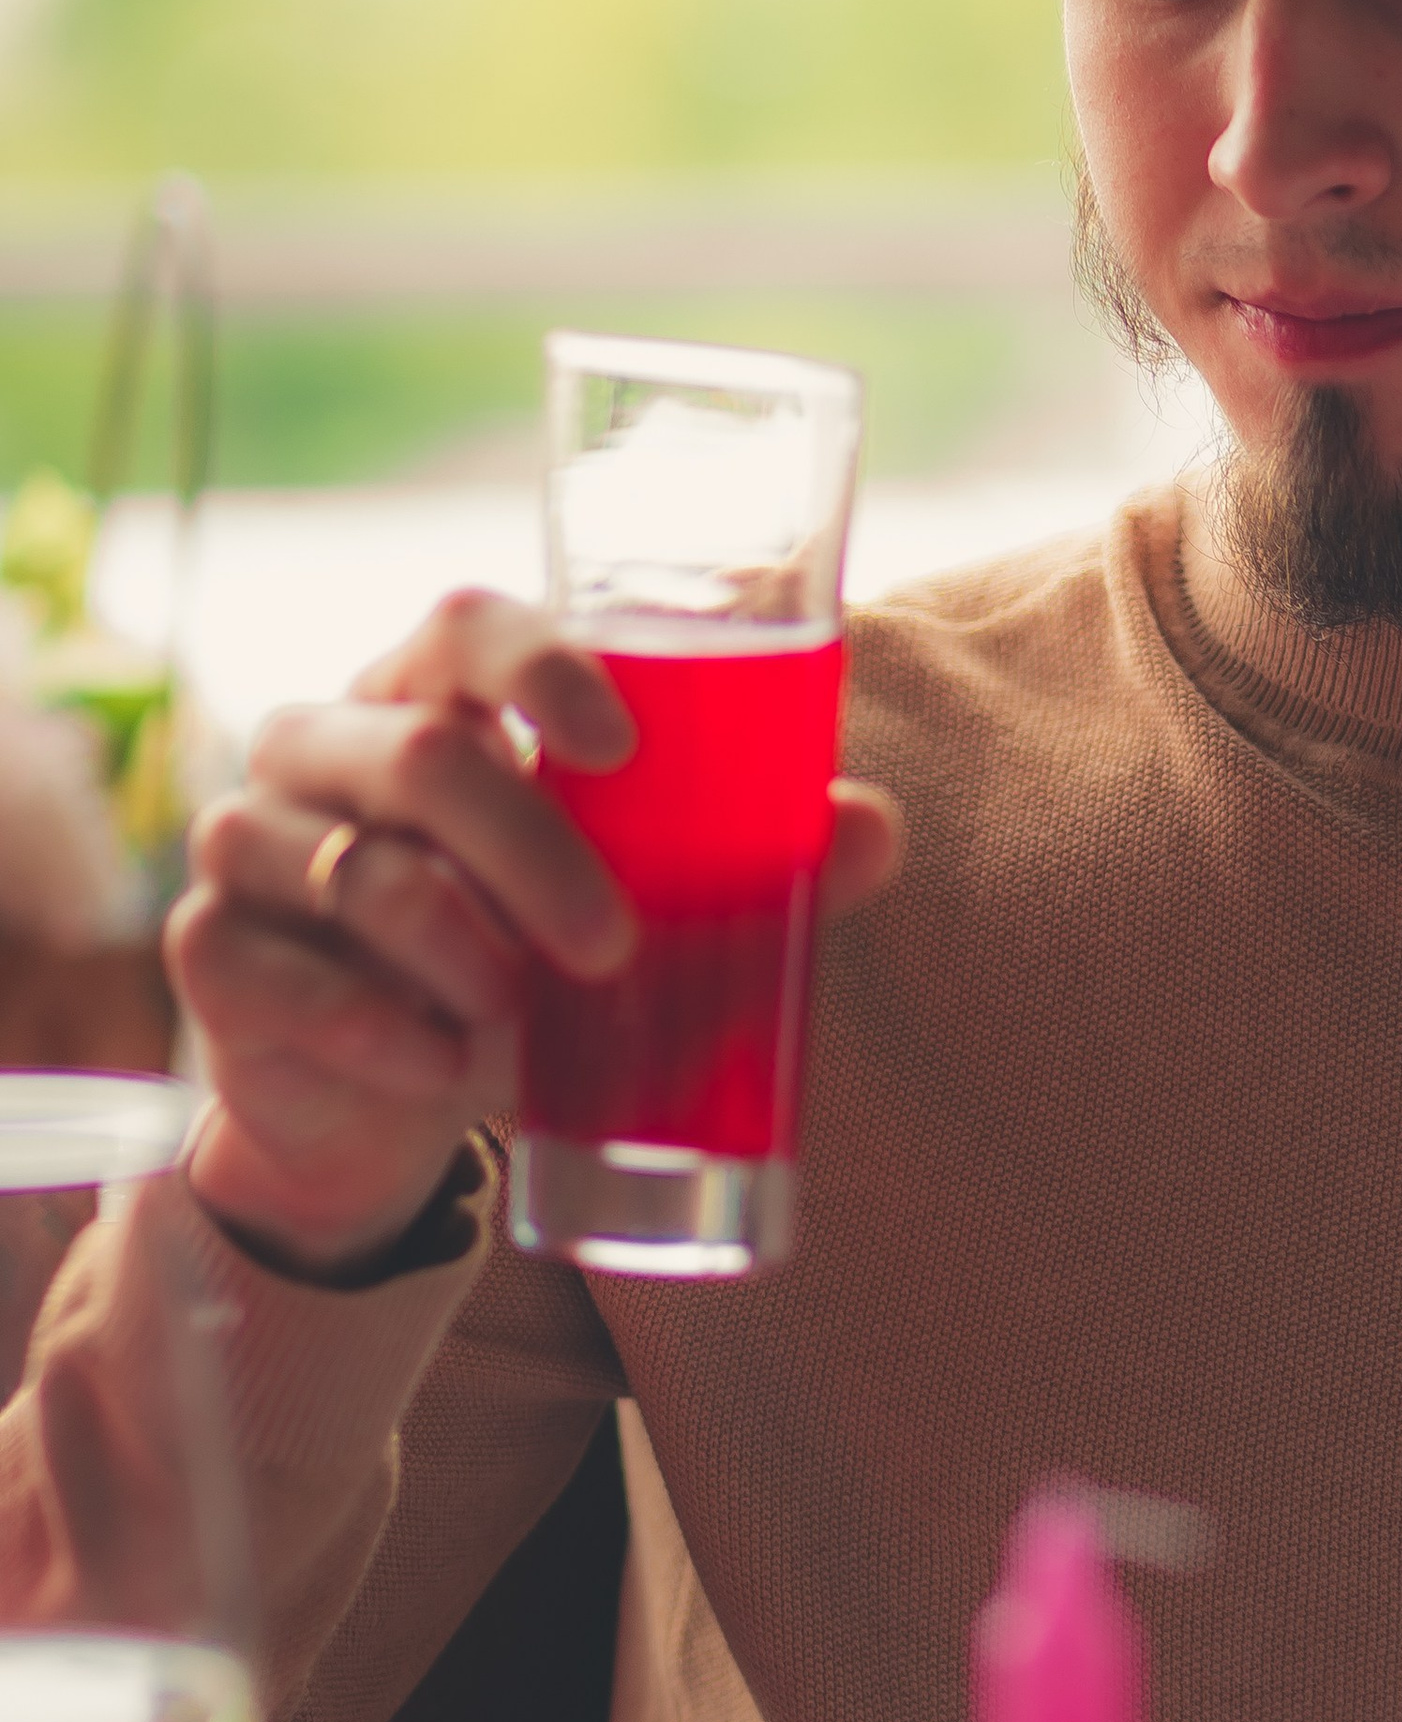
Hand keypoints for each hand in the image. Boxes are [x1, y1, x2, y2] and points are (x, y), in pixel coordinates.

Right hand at [167, 591, 903, 1275]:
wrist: (395, 1099)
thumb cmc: (528, 960)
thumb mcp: (638, 911)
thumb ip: (745, 867)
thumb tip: (871, 829)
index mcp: (431, 697)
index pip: (465, 623)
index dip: (538, 663)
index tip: (620, 742)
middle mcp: (325, 743)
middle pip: (423, 756)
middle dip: (535, 854)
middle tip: (615, 947)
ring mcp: (249, 841)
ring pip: (361, 875)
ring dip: (468, 959)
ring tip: (529, 1026)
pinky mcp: (209, 951)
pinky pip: (286, 977)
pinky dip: (382, 1032)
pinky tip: (441, 1066)